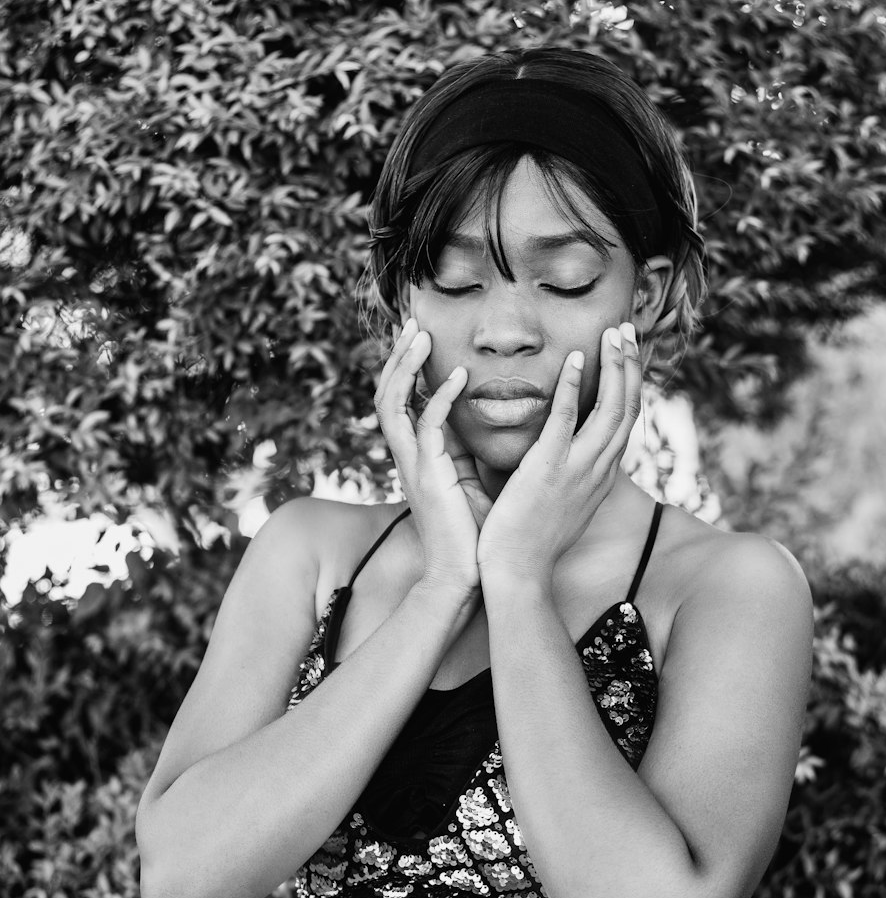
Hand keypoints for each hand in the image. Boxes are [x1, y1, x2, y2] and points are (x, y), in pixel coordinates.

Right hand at [374, 318, 491, 595]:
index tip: (419, 334)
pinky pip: (427, 426)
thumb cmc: (473, 534)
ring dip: (406, 366)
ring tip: (422, 335)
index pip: (401, 400)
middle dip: (397, 356)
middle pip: (386, 393)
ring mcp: (414, 465)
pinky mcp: (429, 475)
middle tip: (412, 321)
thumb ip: (469, 449)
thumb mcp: (471, 480)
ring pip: (393, 403)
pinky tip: (459, 376)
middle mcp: (408, 456)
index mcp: (417, 456)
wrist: (465, 575)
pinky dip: (440, 397)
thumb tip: (487, 420)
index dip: (405, 366)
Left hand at [476, 321, 641, 586]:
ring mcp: (577, 470)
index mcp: (601, 477)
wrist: (518, 574)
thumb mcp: (561, 504)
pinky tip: (573, 357)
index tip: (627, 355)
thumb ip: (566, 474)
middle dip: (631, 366)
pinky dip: (572, 386)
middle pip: (628, 409)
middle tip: (628, 329)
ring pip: (610, 410)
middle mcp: (598, 470)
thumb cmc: (530, 543)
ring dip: (614, 367)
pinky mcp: (549, 470)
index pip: (625, 423)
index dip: (630, 386)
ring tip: (614, 333)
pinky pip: (566, 420)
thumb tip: (560, 452)